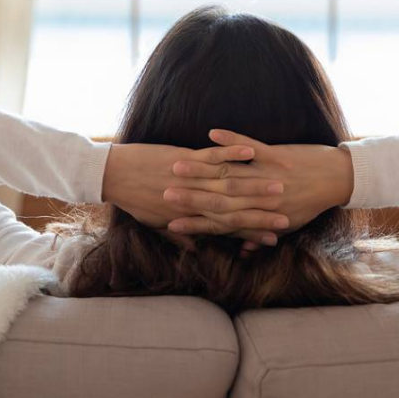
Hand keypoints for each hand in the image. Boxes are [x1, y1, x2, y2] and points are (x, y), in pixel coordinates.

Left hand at [101, 142, 287, 244]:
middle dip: (263, 212)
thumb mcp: (155, 222)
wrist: (111, 176)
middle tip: (288, 215)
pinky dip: (232, 151)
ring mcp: (191, 178)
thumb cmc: (133, 199)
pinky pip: (212, 155)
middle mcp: (194, 200)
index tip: (276, 236)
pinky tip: (250, 150)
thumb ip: (179, 234)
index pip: (229, 227)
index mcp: (190, 216)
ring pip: (229, 182)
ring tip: (281, 184)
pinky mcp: (184, 157)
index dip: (253, 232)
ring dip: (256, 184)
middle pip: (235, 207)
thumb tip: (195, 247)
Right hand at [165, 129, 354, 251]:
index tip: (169, 224)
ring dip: (200, 168)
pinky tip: (212, 131)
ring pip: (228, 173)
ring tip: (176, 165)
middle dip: (187, 197)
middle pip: (217, 199)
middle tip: (163, 195)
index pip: (219, 224)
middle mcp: (258, 199)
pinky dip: (231, 140)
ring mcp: (266, 175)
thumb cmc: (309, 204)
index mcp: (259, 216)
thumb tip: (242, 250)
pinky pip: (249, 146)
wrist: (337, 181)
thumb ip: (259, 235)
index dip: (194, 224)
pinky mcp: (275, 155)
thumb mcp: (285, 224)